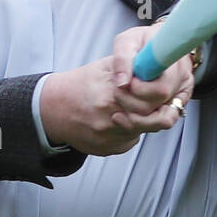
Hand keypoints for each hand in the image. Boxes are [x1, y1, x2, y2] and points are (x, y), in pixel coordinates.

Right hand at [40, 25, 194, 155]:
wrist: (51, 108)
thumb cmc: (78, 86)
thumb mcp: (105, 67)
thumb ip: (132, 68)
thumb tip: (156, 67)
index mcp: (113, 94)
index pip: (155, 100)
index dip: (164, 98)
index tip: (165, 94)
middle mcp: (111, 118)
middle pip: (153, 120)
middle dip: (157, 111)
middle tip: (155, 104)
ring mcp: (108, 136)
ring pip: (143, 131)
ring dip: (143, 121)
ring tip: (131, 110)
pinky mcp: (105, 148)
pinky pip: (129, 141)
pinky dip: (128, 132)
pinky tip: (116, 121)